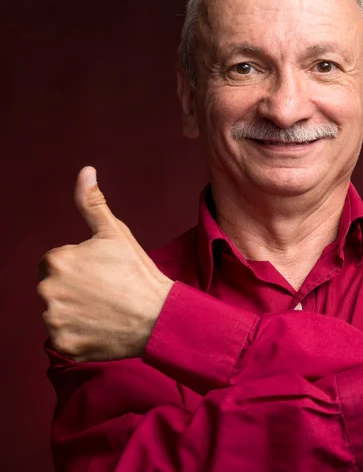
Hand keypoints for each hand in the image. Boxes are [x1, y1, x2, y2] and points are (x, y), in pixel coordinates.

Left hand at [37, 166, 173, 361]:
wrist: (159, 316)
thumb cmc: (138, 272)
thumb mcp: (116, 233)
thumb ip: (92, 203)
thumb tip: (85, 171)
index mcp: (56, 261)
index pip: (57, 263)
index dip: (82, 267)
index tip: (104, 273)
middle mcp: (47, 291)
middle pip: (54, 288)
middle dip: (75, 288)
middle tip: (107, 291)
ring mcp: (54, 321)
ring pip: (58, 312)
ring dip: (75, 312)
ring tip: (106, 310)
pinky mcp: (63, 345)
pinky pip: (64, 338)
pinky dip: (79, 335)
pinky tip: (102, 327)